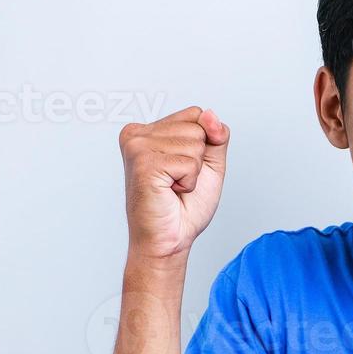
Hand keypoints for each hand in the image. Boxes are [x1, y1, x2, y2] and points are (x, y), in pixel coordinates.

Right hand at [119, 106, 230, 260]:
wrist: (170, 240)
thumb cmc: (185, 206)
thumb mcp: (209, 164)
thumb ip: (215, 136)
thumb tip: (210, 114)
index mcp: (147, 130)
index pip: (196, 114)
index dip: (204, 144)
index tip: (184, 167)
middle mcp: (137, 134)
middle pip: (197, 127)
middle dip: (198, 159)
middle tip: (178, 181)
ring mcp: (137, 147)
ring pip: (195, 144)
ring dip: (193, 172)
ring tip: (173, 186)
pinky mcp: (143, 164)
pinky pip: (189, 163)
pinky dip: (188, 182)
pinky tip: (170, 191)